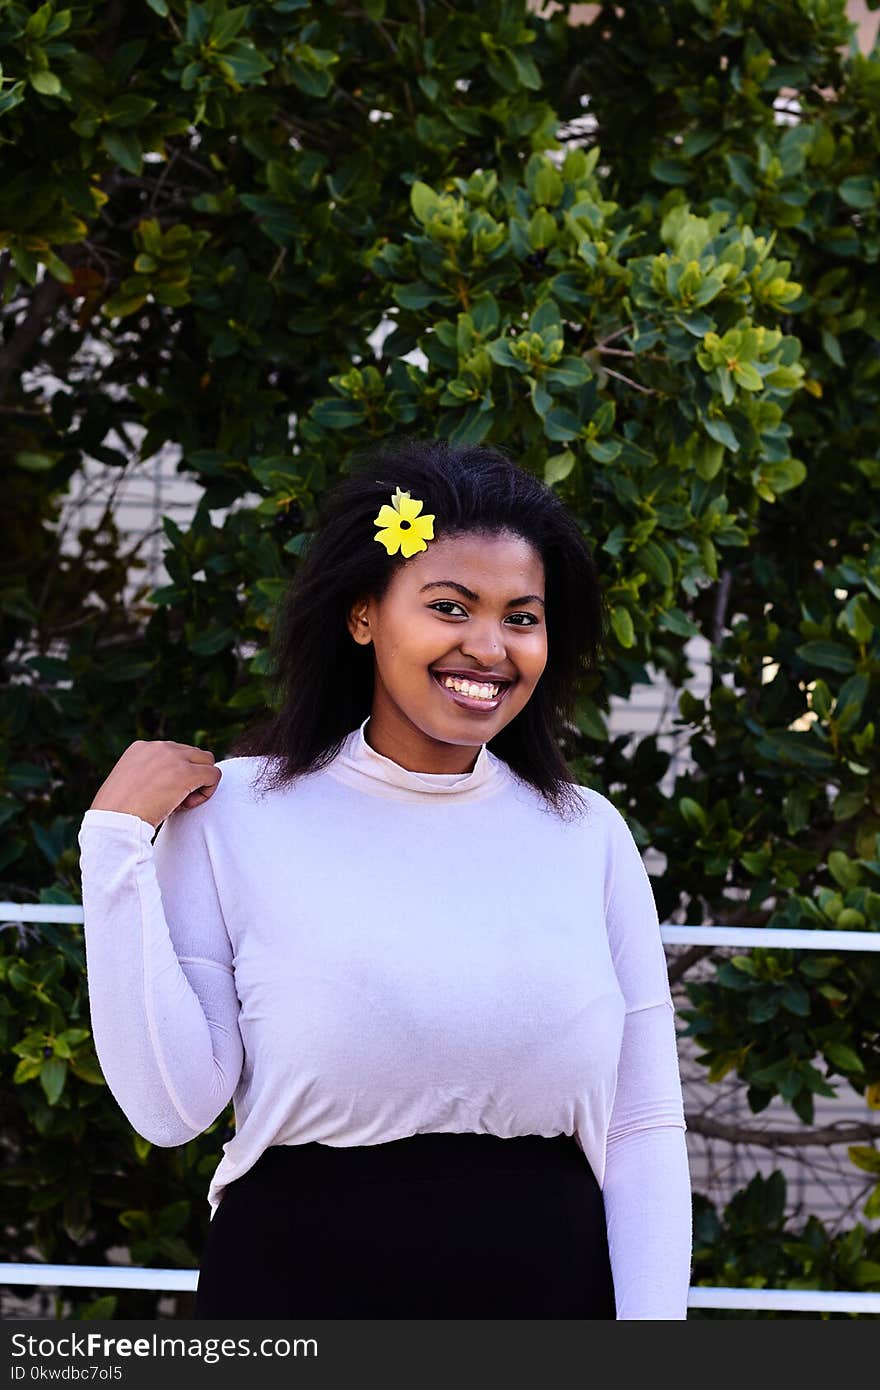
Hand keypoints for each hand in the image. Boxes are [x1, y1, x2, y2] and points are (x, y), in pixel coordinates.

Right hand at [88, 740, 222, 828]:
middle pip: (193, 754)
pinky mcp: (187, 773)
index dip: (175, 775)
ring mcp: (174, 758)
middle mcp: (158, 747)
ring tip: (181, 804)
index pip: (175, 753)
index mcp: (141, 747)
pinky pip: (214, 775)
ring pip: (207, 762)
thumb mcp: (130, 784)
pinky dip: (207, 792)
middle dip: (190, 777)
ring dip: (199, 783)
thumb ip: (149, 776)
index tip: (161, 794)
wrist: (114, 822)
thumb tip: (169, 782)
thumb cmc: (119, 813)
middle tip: (175, 801)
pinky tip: (187, 805)